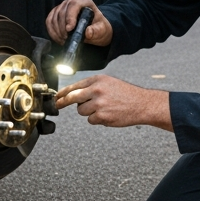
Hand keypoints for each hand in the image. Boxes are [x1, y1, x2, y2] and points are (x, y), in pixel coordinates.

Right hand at [46, 0, 112, 46]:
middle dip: (63, 27)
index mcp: (85, 1)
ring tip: (64, 40)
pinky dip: (52, 31)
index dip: (70, 17)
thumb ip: (96, 31)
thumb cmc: (99, 27)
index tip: (69, 29)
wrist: (95, 30)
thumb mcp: (102, 30)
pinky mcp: (56, 14)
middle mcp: (72, 1)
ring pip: (54, 17)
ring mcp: (63, 6)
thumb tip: (88, 32)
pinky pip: (49, 21)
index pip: (74, 5)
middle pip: (62, 12)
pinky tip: (58, 39)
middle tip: (67, 39)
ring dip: (57, 31)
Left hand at [55, 75, 172, 129]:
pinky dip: (97, 119)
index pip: (75, 86)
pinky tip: (108, 114)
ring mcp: (99, 104)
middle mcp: (97, 90)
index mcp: (98, 80)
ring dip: (88, 112)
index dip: (63, 92)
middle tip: (58, 105)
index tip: (57, 97)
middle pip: (72, 98)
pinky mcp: (102, 116)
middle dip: (63, 102)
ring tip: (103, 108)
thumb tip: (74, 93)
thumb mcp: (110, 83)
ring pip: (82, 111)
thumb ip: (92, 86)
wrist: (142, 104)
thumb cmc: (127, 94)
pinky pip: (91, 120)